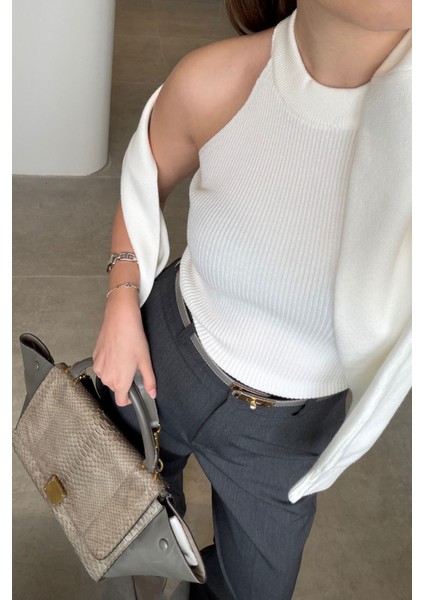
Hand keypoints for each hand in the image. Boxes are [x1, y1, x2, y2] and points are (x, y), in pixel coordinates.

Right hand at [92, 292, 156, 406]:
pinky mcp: (94, 357)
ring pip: (107, 377)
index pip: (121, 401)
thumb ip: (149, 380)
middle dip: (123, 382)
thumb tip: (152, 393)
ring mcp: (98, 367)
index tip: (133, 395)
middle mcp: (106, 377)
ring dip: (115, 373)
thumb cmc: (133, 338)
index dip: (129, 400)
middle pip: (115, 388)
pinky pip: (101, 367)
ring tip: (124, 359)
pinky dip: (108, 364)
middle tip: (132, 369)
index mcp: (120, 381)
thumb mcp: (145, 361)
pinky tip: (116, 353)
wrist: (120, 320)